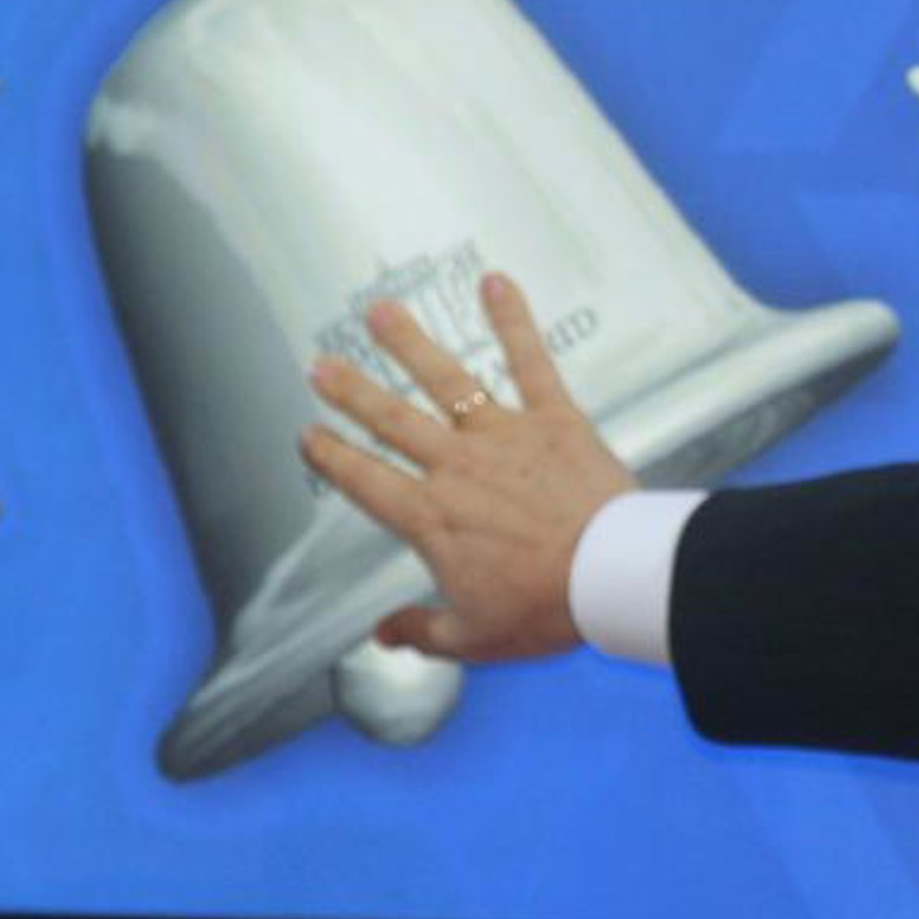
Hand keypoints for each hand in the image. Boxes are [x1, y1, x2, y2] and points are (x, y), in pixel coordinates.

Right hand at [300, 272, 635, 662]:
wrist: (611, 574)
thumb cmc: (547, 608)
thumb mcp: (474, 637)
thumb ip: (423, 630)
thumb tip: (383, 635)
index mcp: (432, 519)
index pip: (366, 483)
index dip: (332, 459)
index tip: (307, 436)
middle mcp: (457, 468)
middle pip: (392, 421)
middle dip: (351, 392)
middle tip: (321, 364)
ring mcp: (503, 435)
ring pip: (446, 381)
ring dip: (410, 344)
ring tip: (380, 311)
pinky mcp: (553, 417)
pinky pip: (530, 361)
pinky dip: (513, 319)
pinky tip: (496, 281)